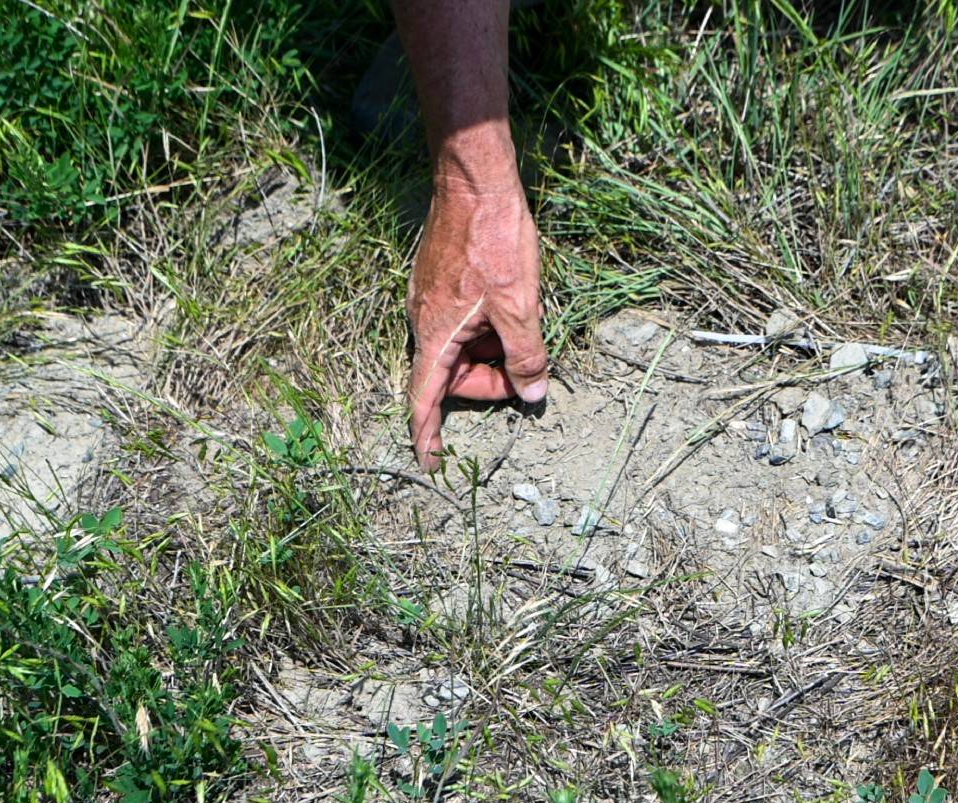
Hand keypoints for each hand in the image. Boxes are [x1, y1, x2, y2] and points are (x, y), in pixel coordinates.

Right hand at [407, 178, 547, 471]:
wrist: (475, 182)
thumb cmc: (494, 242)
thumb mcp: (520, 306)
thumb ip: (526, 355)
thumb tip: (532, 394)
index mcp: (436, 335)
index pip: (425, 399)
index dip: (427, 435)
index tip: (431, 463)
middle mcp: (425, 321)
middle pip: (451, 375)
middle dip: (486, 382)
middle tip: (525, 372)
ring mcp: (431, 300)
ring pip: (460, 347)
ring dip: (490, 351)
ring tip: (523, 325)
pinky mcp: (442, 283)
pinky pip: (461, 322)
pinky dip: (486, 329)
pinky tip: (512, 306)